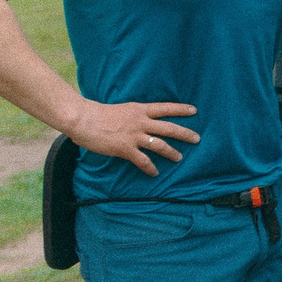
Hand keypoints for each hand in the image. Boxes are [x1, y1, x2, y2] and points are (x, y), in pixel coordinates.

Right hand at [68, 100, 198, 176]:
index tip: (194, 110)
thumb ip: (135, 115)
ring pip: (160, 145)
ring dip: (172, 152)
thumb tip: (143, 120)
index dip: (180, 109)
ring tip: (179, 158)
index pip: (165, 108)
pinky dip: (150, 168)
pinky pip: (143, 160)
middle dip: (185, 133)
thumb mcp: (123, 110)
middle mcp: (140, 122)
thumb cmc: (99, 114)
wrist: (83, 119)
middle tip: (197, 139)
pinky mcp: (125, 148)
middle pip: (168, 128)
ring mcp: (134, 136)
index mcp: (140, 110)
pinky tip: (155, 173)